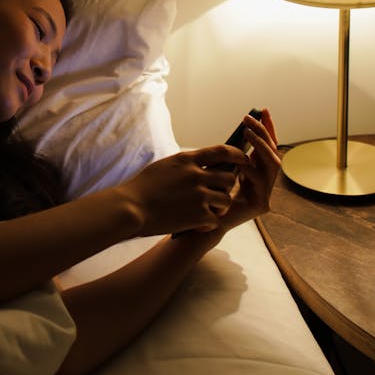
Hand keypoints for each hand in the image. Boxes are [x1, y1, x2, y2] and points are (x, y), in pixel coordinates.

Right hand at [119, 143, 250, 236]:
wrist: (130, 208)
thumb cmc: (142, 187)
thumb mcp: (164, 166)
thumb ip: (184, 164)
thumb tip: (198, 162)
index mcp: (187, 160)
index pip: (222, 151)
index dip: (237, 154)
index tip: (243, 159)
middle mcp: (196, 175)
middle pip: (229, 177)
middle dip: (228, 186)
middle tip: (220, 192)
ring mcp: (199, 196)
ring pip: (226, 199)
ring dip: (220, 205)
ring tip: (210, 210)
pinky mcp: (198, 216)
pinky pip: (216, 219)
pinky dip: (209, 223)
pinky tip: (198, 224)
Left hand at [203, 109, 280, 241]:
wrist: (200, 221)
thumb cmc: (207, 193)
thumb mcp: (220, 166)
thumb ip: (232, 153)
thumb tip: (241, 127)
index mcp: (256, 172)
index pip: (268, 146)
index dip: (268, 128)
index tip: (263, 110)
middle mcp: (265, 182)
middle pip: (274, 152)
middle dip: (264, 132)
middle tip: (250, 119)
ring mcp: (265, 194)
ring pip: (273, 165)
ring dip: (261, 146)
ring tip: (247, 133)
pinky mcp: (261, 205)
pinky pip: (261, 181)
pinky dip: (251, 167)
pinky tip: (240, 160)